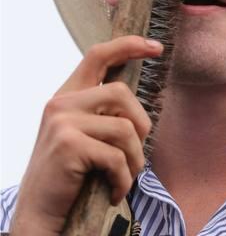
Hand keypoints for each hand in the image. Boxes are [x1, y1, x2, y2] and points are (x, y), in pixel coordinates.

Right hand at [10, 36, 162, 234]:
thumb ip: (100, 111)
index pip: (98, 55)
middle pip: (121, 92)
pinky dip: (124, 179)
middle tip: (136, 151)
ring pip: (125, 128)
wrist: (39, 211)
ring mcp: (63, 122)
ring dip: (134, 159)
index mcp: (68, 95)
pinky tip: (115, 191)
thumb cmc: (69, 172)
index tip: (155, 46)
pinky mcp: (69, 144)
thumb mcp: (82, 133)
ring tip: (125, 176)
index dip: (128, 45)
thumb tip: (134, 100)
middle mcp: (62, 102)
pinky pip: (117, 157)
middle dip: (140, 124)